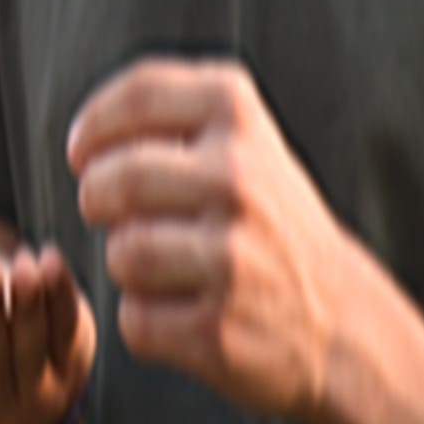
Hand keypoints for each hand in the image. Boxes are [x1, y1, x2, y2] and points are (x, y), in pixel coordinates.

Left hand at [66, 56, 345, 415]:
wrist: (341, 322)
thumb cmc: (275, 228)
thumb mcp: (248, 145)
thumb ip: (176, 119)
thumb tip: (86, 136)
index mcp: (240, 118)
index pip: (140, 94)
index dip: (94, 124)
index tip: (82, 149)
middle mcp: (239, 179)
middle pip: (116, 179)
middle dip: (95, 198)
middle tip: (104, 210)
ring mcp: (230, 257)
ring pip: (122, 252)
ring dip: (125, 264)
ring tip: (160, 266)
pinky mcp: (216, 329)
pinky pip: (136, 318)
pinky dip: (145, 320)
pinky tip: (182, 310)